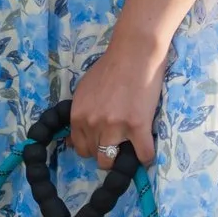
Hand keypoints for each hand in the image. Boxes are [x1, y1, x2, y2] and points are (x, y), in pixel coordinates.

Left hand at [67, 29, 165, 169]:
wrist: (133, 55)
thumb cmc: (109, 70)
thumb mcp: (83, 92)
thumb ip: (79, 116)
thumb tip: (71, 141)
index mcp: (78, 116)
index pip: (80, 147)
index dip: (92, 148)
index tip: (102, 143)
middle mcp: (93, 124)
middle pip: (96, 157)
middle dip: (106, 154)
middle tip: (117, 144)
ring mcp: (115, 127)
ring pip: (112, 161)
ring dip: (121, 158)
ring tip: (129, 148)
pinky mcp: (138, 126)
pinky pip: (144, 156)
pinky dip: (146, 157)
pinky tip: (146, 150)